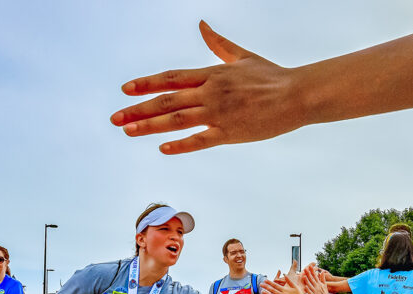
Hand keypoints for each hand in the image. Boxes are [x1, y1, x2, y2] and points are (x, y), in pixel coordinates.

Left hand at [111, 21, 304, 154]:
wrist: (297, 94)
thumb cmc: (272, 76)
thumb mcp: (242, 56)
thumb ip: (218, 43)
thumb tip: (201, 25)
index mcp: (211, 73)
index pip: (171, 78)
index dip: (146, 83)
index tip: (125, 90)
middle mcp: (210, 92)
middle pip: (166, 100)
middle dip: (137, 109)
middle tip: (115, 118)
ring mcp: (219, 113)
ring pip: (177, 119)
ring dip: (149, 125)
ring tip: (128, 131)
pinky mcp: (231, 133)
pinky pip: (201, 140)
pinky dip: (181, 144)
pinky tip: (163, 148)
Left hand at [261, 271, 307, 293]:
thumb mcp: (295, 286)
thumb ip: (289, 280)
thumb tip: (285, 274)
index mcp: (284, 290)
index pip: (275, 285)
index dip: (270, 282)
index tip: (265, 280)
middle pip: (272, 290)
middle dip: (266, 287)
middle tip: (261, 284)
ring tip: (262, 291)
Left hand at [301, 267, 329, 293]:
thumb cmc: (324, 292)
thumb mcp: (324, 285)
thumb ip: (322, 278)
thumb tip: (321, 272)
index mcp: (319, 283)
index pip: (315, 276)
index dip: (312, 271)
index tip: (310, 266)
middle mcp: (317, 286)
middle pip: (312, 279)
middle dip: (308, 274)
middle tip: (305, 269)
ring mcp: (315, 291)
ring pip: (310, 285)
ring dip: (307, 281)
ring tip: (304, 277)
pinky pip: (310, 292)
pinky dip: (308, 289)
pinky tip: (305, 286)